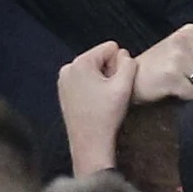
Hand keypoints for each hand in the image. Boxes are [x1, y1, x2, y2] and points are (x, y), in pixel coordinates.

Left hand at [57, 41, 140, 175]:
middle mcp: (68, 68)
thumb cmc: (106, 115)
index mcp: (80, 62)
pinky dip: (93, 89)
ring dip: (102, 81)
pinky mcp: (63, 92)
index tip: (116, 84)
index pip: (109, 48)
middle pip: (99, 58)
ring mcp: (63, 80)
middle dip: (109, 72)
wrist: (89, 143)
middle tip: (111, 94)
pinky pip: (84, 81)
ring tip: (104, 100)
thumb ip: (129, 63)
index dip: (119, 64)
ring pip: (92, 70)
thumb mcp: (124, 86)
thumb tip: (123, 54)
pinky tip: (96, 104)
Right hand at [132, 23, 192, 102]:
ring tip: (177, 79)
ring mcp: (177, 59)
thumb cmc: (161, 64)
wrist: (131, 75)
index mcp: (190, 31)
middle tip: (184, 73)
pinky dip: (184, 95)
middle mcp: (184, 41)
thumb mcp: (186, 51)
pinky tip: (171, 88)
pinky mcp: (172, 78)